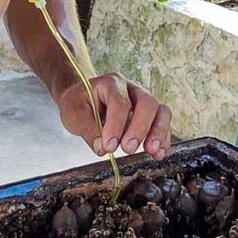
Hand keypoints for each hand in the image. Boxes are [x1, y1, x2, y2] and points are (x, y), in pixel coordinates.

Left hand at [56, 73, 171, 161]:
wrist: (82, 98)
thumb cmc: (78, 103)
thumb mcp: (73, 113)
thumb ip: (87, 129)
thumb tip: (102, 148)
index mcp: (111, 83)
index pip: (120, 102)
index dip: (116, 125)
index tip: (109, 146)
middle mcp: (132, 89)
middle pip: (147, 103)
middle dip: (140, 128)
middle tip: (128, 148)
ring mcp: (143, 100)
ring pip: (161, 111)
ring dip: (158, 132)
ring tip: (151, 151)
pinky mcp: (149, 114)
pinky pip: (162, 123)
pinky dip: (163, 139)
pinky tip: (158, 154)